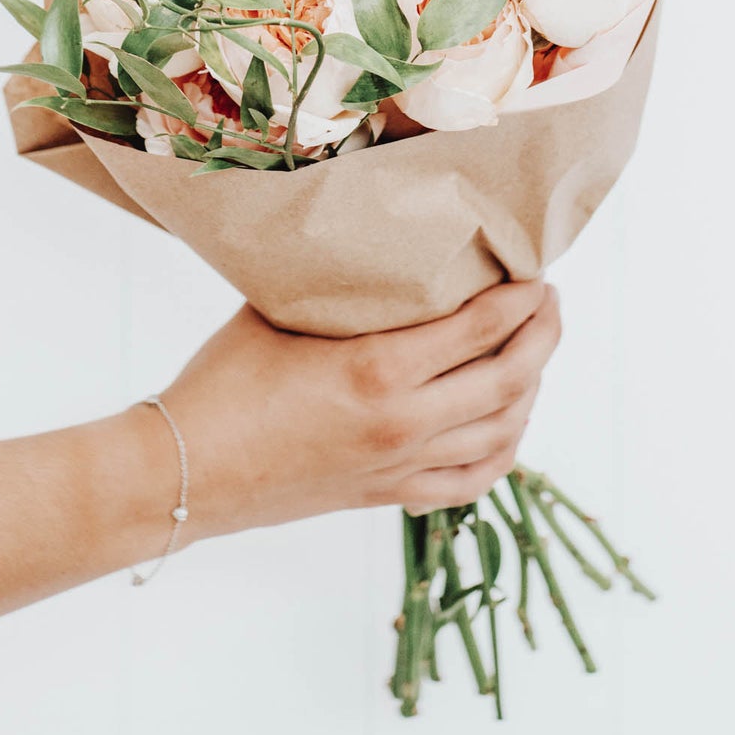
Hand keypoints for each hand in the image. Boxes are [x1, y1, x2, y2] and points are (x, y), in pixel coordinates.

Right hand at [154, 280, 561, 540]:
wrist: (184, 473)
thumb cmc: (221, 383)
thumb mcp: (276, 312)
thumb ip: (335, 284)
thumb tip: (366, 237)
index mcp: (379, 369)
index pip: (483, 326)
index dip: (522, 297)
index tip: (536, 272)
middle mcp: (404, 422)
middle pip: (511, 379)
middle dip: (544, 336)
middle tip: (549, 304)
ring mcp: (401, 466)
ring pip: (503, 433)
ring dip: (532, 390)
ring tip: (534, 355)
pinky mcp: (389, 497)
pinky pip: (473, 482)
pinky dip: (504, 452)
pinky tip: (508, 426)